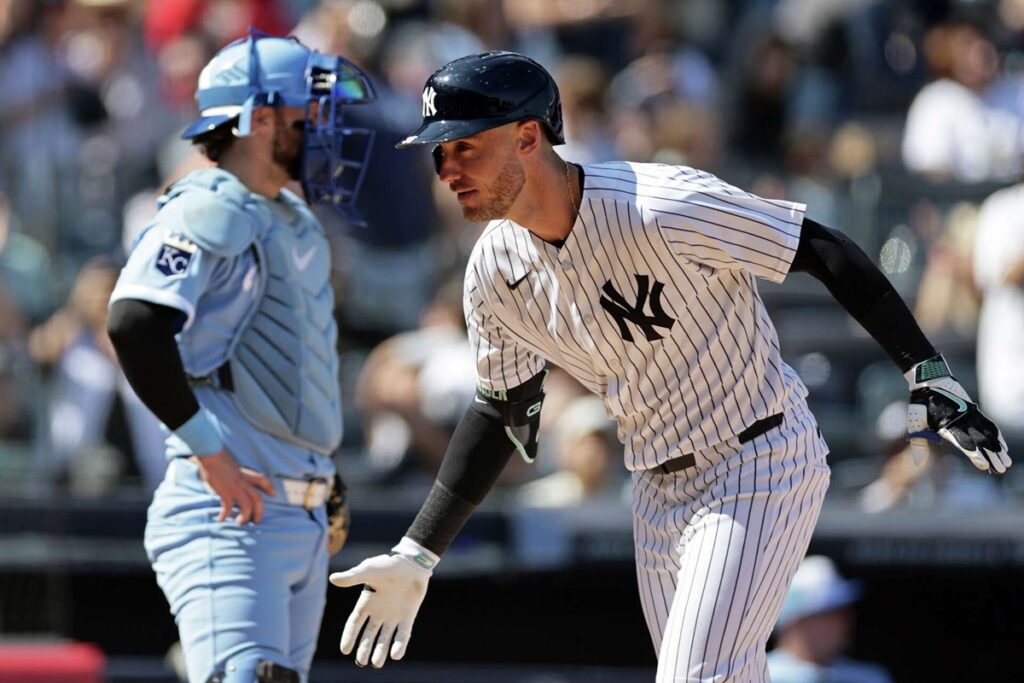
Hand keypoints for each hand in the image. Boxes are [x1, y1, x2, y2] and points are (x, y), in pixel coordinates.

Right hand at [193, 449, 274, 522]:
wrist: (211, 455)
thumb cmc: (218, 459)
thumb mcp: (231, 466)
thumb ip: (235, 474)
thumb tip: (231, 478)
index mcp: (245, 474)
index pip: (262, 479)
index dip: (269, 487)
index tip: (273, 494)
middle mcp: (243, 482)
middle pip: (257, 498)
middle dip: (259, 511)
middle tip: (257, 521)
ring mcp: (235, 487)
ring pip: (247, 505)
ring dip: (245, 516)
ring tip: (240, 522)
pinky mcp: (225, 491)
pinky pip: (228, 507)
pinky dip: (225, 515)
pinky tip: (220, 519)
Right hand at [329, 537, 437, 667]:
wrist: (412, 562)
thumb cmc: (388, 564)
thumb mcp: (368, 570)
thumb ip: (352, 577)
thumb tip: (333, 579)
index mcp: (366, 602)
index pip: (354, 623)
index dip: (349, 636)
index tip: (345, 650)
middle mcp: (379, 612)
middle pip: (369, 635)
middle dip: (365, 648)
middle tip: (361, 662)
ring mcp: (393, 615)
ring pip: (385, 637)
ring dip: (380, 650)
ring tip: (376, 664)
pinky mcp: (408, 616)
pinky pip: (403, 633)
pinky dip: (400, 644)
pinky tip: (396, 655)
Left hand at [905, 355, 1010, 472]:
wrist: (930, 380)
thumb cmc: (921, 404)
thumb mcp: (915, 423)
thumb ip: (918, 443)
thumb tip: (917, 463)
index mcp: (947, 426)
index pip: (964, 443)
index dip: (974, 455)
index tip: (984, 466)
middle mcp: (962, 421)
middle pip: (980, 442)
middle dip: (992, 457)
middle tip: (1001, 469)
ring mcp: (970, 415)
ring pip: (988, 434)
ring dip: (998, 449)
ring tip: (1006, 462)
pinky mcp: (974, 411)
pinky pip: (989, 424)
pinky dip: (998, 436)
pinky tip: (1003, 447)